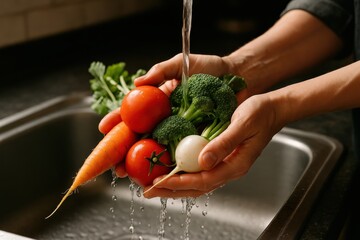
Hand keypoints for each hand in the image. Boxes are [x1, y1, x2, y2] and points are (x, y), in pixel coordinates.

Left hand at [143, 94, 282, 197]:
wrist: (272, 110)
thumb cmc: (260, 114)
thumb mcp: (242, 124)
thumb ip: (224, 143)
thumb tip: (203, 161)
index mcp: (236, 164)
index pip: (203, 180)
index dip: (180, 182)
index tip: (160, 182)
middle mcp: (229, 168)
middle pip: (197, 187)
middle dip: (172, 191)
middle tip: (149, 191)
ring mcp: (226, 165)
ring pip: (198, 183)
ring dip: (176, 186)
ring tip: (155, 187)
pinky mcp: (222, 158)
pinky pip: (200, 172)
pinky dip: (184, 175)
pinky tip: (172, 173)